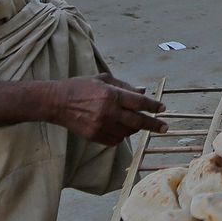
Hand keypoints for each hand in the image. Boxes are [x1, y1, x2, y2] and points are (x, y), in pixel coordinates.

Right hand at [49, 74, 167, 145]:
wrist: (56, 102)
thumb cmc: (80, 87)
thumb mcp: (103, 79)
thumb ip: (124, 85)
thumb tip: (143, 91)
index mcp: (111, 95)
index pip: (139, 102)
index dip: (153, 106)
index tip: (162, 109)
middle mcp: (108, 112)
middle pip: (138, 121)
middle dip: (154, 125)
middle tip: (165, 127)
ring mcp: (101, 126)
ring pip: (128, 132)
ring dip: (135, 128)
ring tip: (136, 123)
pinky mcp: (95, 136)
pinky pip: (116, 140)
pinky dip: (122, 135)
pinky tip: (121, 129)